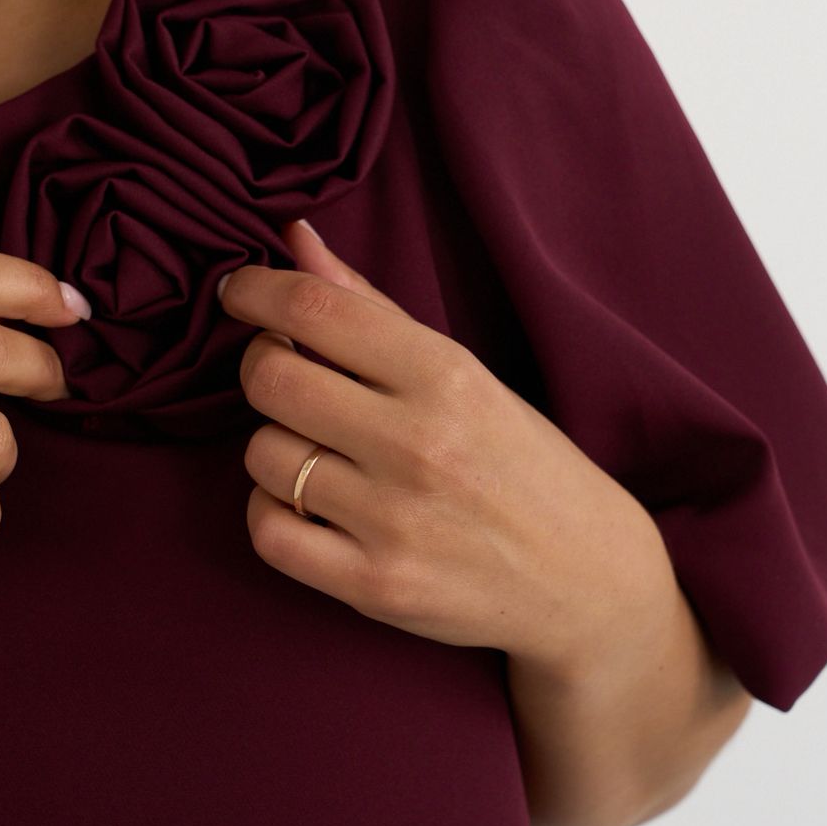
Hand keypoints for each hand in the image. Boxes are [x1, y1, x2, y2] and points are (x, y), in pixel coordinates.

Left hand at [220, 218, 660, 671]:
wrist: (589, 580)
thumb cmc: (518, 461)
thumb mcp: (463, 373)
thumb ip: (371, 308)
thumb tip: (294, 239)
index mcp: (445, 375)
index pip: (315, 309)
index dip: (255, 291)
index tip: (238, 291)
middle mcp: (419, 443)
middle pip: (272, 379)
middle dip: (261, 365)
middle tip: (283, 371)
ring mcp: (395, 520)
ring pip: (263, 454)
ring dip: (273, 444)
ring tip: (317, 447)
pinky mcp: (376, 586)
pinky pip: (268, 531)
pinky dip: (271, 511)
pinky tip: (308, 503)